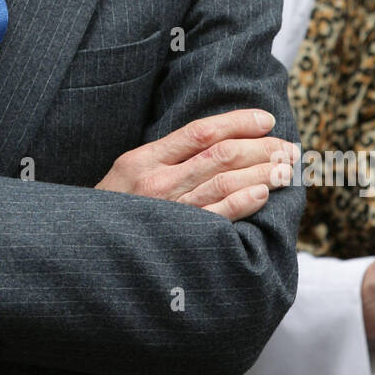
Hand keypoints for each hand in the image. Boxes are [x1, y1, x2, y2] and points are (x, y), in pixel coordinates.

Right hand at [95, 109, 298, 222]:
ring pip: (224, 181)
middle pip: (220, 154)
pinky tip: (263, 194)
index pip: (201, 132)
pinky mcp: (179, 238)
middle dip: (261, 148)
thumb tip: (216, 143)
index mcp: (144, 159)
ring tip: (286, 169)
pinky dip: (242, 202)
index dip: (238, 122)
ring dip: (262, 173)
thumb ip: (164, 158)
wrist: (85, 253)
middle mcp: (157, 181)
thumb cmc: (112, 211)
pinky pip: (217, 216)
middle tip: (288, 148)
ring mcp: (168, 210)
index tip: (266, 121)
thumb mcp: (127, 174)